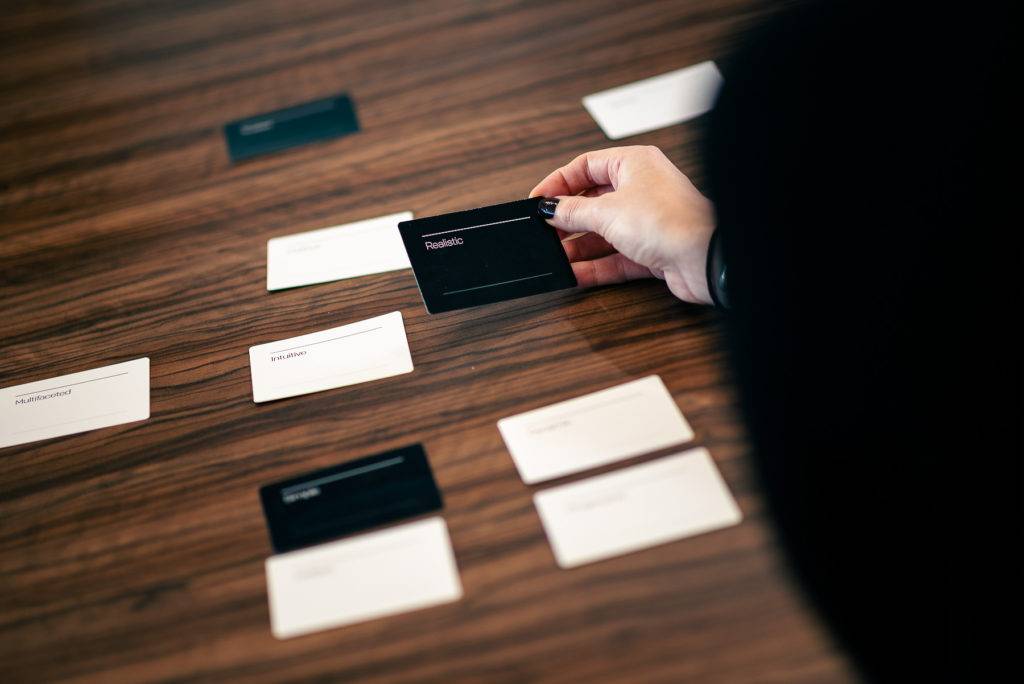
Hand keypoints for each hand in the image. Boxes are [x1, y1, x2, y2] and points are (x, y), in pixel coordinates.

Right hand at [529, 146, 715, 304]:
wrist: (706, 257)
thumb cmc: (669, 221)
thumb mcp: (607, 212)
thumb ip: (573, 211)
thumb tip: (550, 209)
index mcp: (634, 164)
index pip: (586, 166)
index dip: (558, 183)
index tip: (537, 202)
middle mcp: (643, 189)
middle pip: (593, 201)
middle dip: (567, 219)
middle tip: (543, 232)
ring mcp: (648, 221)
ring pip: (603, 232)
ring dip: (578, 246)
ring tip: (555, 257)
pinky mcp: (653, 251)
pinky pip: (615, 257)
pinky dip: (595, 266)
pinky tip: (574, 274)